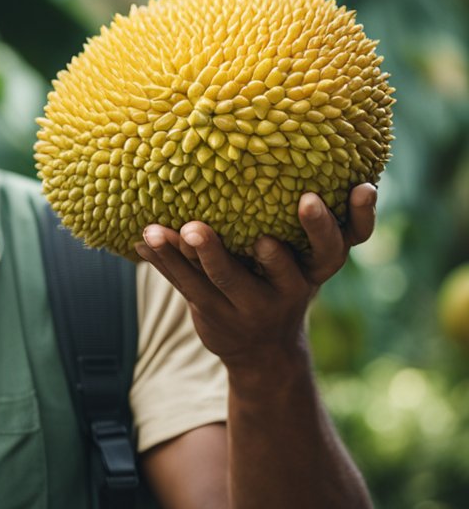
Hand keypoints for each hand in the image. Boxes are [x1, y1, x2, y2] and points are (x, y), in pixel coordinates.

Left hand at [133, 184, 377, 367]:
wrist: (263, 353)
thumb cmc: (283, 283)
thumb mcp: (305, 260)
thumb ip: (306, 223)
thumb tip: (315, 155)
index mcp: (314, 268)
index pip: (338, 244)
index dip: (356, 217)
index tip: (362, 186)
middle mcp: (290, 289)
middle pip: (283, 268)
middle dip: (272, 251)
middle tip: (261, 235)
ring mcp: (251, 306)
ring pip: (224, 278)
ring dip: (202, 251)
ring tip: (184, 229)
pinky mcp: (214, 314)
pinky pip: (185, 284)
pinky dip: (163, 259)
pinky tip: (145, 238)